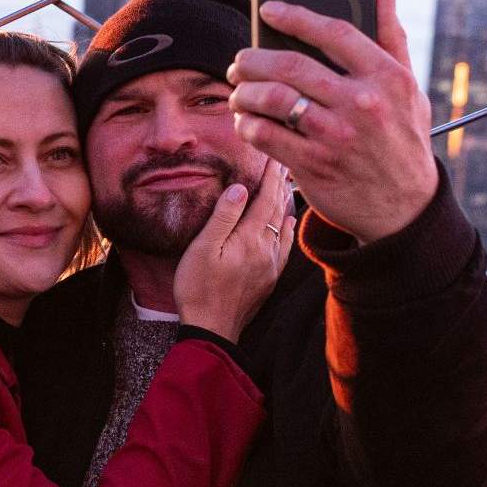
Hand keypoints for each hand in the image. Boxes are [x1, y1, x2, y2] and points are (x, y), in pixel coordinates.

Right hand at [175, 159, 297, 342]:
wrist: (212, 329)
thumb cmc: (199, 288)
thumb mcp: (203, 249)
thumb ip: (223, 217)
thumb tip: (241, 187)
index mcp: (249, 238)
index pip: (264, 198)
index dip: (269, 176)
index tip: (274, 157)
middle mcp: (266, 249)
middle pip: (276, 209)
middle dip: (279, 184)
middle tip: (283, 163)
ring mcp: (270, 265)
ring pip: (282, 225)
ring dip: (284, 203)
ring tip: (286, 184)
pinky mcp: (269, 278)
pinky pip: (284, 246)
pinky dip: (287, 228)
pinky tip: (288, 222)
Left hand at [225, 0, 439, 243]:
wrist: (405, 208)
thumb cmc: (404, 140)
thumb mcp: (410, 90)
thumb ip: (393, 41)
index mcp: (387, 77)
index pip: (334, 33)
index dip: (296, 16)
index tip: (269, 10)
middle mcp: (362, 103)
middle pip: (291, 64)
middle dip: (254, 59)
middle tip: (240, 62)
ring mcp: (336, 135)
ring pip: (272, 98)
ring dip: (244, 92)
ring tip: (238, 92)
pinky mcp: (315, 164)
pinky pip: (265, 135)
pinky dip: (247, 124)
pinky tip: (245, 121)